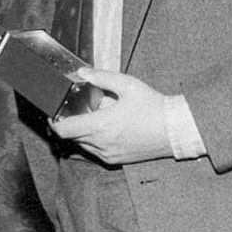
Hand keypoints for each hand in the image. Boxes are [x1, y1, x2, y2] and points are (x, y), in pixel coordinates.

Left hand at [49, 68, 173, 164]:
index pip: (63, 130)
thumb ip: (102, 77)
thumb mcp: (128, 85)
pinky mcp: (116, 160)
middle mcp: (101, 144)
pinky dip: (92, 141)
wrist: (177, 130)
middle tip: (73, 110)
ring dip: (80, 133)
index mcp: (101, 126)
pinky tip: (103, 128)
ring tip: (91, 117)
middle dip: (68, 124)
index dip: (53, 121)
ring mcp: (108, 154)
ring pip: (81, 145)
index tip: (54, 112)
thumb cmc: (154, 107)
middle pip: (70, 137)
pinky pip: (94, 152)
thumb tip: (82, 72)